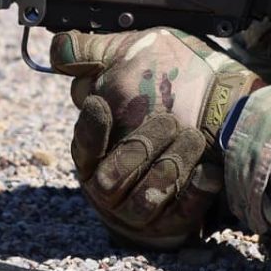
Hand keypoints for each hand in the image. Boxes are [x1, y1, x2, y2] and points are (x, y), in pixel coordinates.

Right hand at [50, 29, 261, 247]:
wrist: (210, 128)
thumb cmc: (157, 97)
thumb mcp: (127, 67)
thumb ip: (94, 55)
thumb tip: (59, 48)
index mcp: (93, 154)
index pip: (83, 146)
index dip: (90, 128)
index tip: (100, 102)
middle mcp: (110, 187)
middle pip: (111, 179)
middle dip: (138, 149)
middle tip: (167, 121)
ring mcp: (140, 209)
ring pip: (145, 201)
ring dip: (169, 170)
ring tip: (193, 138)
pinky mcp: (172, 223)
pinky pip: (181, 215)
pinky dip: (195, 194)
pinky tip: (210, 172)